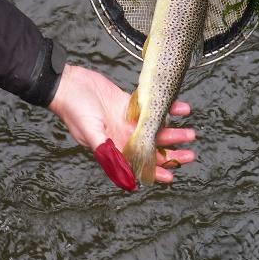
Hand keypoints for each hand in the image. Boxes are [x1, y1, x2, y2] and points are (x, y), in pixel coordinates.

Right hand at [49, 64, 195, 189]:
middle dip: (171, 152)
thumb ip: (107, 152)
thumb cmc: (74, 109)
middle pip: (152, 148)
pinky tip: (180, 108)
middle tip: (190, 154)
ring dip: (172, 132)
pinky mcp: (128, 103)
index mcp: (113, 146)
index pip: (138, 164)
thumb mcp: (90, 132)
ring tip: (190, 132)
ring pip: (155, 129)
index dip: (155, 172)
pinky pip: (151, 108)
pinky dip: (166, 108)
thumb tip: (124, 176)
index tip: (172, 175)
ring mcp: (126, 120)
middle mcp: (122, 135)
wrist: (68, 84)